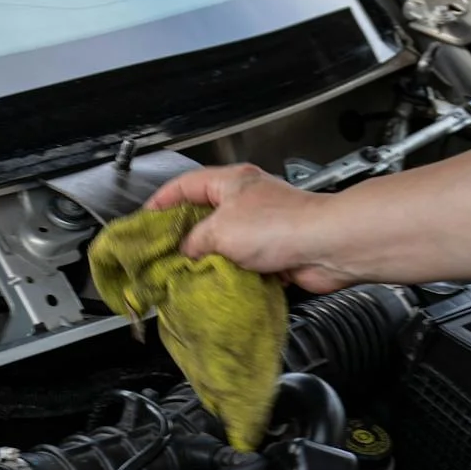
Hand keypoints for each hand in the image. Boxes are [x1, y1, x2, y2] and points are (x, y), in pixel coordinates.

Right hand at [144, 164, 361, 293]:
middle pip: (204, 217)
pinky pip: (244, 266)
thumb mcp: (219, 231)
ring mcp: (262, 228)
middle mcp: (246, 202)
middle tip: (162, 256)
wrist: (326, 247)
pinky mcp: (275, 254)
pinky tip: (218, 286)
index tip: (145, 221)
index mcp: (230, 183)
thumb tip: (183, 253)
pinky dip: (231, 276)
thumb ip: (193, 242)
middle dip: (183, 238)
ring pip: (224, 245)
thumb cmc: (281, 225)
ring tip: (187, 275)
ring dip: (209, 261)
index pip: (185, 185)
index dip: (161, 202)